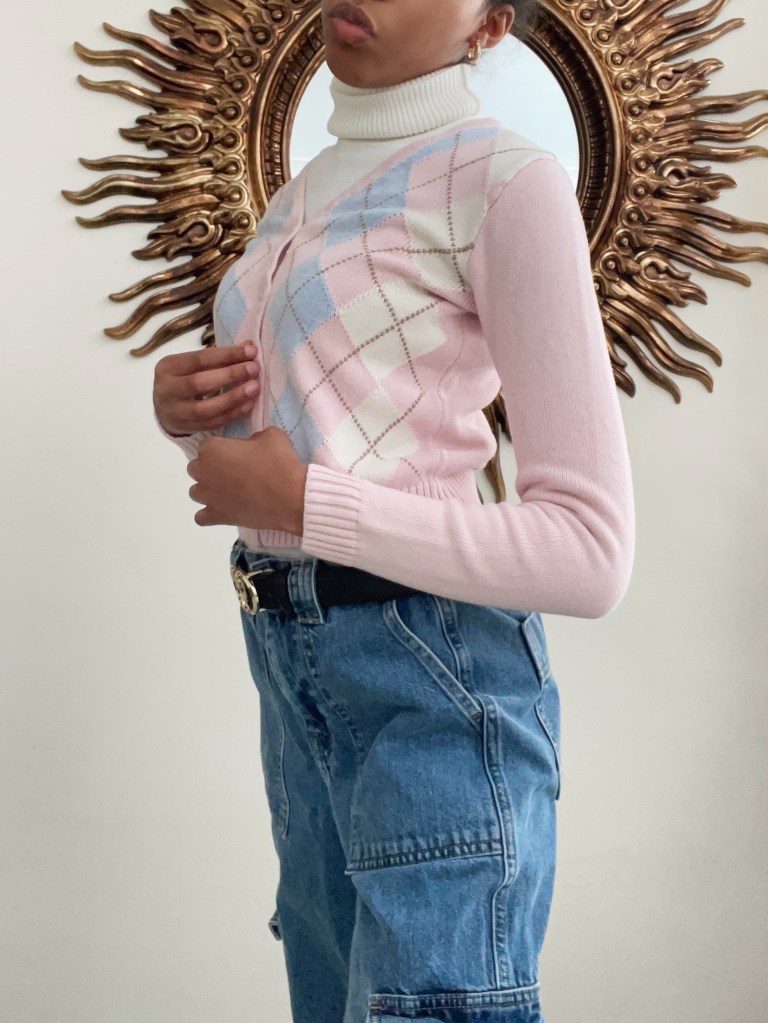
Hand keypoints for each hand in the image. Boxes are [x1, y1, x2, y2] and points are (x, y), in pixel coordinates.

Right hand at [153, 341, 260, 436]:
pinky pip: (213, 423)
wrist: (163, 409)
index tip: (251, 351)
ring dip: (234, 398)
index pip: (199, 359)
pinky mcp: (187, 428)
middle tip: (254, 368)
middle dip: (230, 374)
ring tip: (255, 388)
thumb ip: (219, 357)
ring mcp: (176, 412)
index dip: (226, 354)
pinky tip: (249, 405)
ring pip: (206, 408)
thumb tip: (250, 346)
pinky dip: (232, 414)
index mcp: (168, 367)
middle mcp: (167, 390)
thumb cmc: (184, 379)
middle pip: (200, 383)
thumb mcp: (193, 365)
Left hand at [187, 427, 307, 534]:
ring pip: (196, 492)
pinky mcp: (216, 517)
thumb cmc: (280, 463)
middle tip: (235, 472)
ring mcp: (208, 497)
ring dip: (208, 490)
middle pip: (196, 468)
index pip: (207, 446)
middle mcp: (203, 472)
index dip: (223, 449)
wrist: (291, 497)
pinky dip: (209, 513)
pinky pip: (200, 517)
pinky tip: (224, 509)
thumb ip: (253, 437)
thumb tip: (250, 445)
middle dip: (211, 468)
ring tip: (230, 492)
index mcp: (212, 449)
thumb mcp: (271, 435)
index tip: (238, 454)